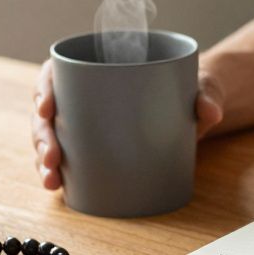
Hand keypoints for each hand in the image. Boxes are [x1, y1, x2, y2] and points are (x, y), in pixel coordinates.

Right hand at [30, 60, 225, 190]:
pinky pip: (67, 158)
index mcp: (98, 68)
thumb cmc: (192, 87)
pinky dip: (58, 172)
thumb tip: (211, 112)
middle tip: (53, 156)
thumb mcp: (201, 85)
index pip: (57, 73)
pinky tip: (56, 186)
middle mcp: (84, 95)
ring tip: (52, 179)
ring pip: (51, 138)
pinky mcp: (94, 147)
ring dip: (44, 159)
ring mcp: (86, 123)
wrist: (198, 108)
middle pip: (48, 112)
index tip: (46, 108)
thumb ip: (207, 94)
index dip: (44, 89)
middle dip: (42, 136)